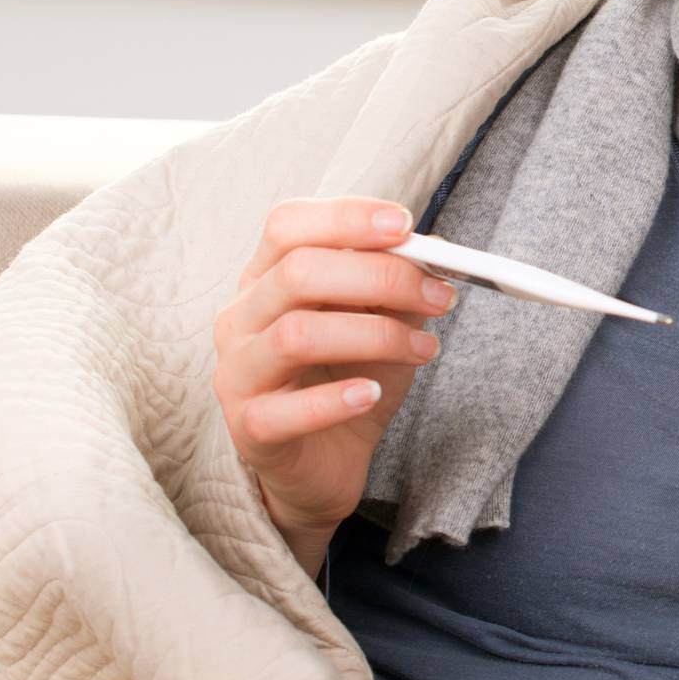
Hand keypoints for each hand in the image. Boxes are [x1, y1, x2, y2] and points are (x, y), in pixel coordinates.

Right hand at [212, 196, 455, 570]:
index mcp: (267, 277)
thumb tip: (439, 250)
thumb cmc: (350, 378)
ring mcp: (237, 372)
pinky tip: (373, 395)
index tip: (405, 226)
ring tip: (426, 351)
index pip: (288, 225)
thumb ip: (397, 286)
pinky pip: (287, 411)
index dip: (345, 217)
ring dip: (376, 337)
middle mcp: (241, 317)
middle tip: (440, 296)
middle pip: (299, 272)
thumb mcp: (381, 322)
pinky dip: (338, 400)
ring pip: (297, 334)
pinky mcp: (248, 428)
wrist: (327, 462)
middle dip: (381, 277)